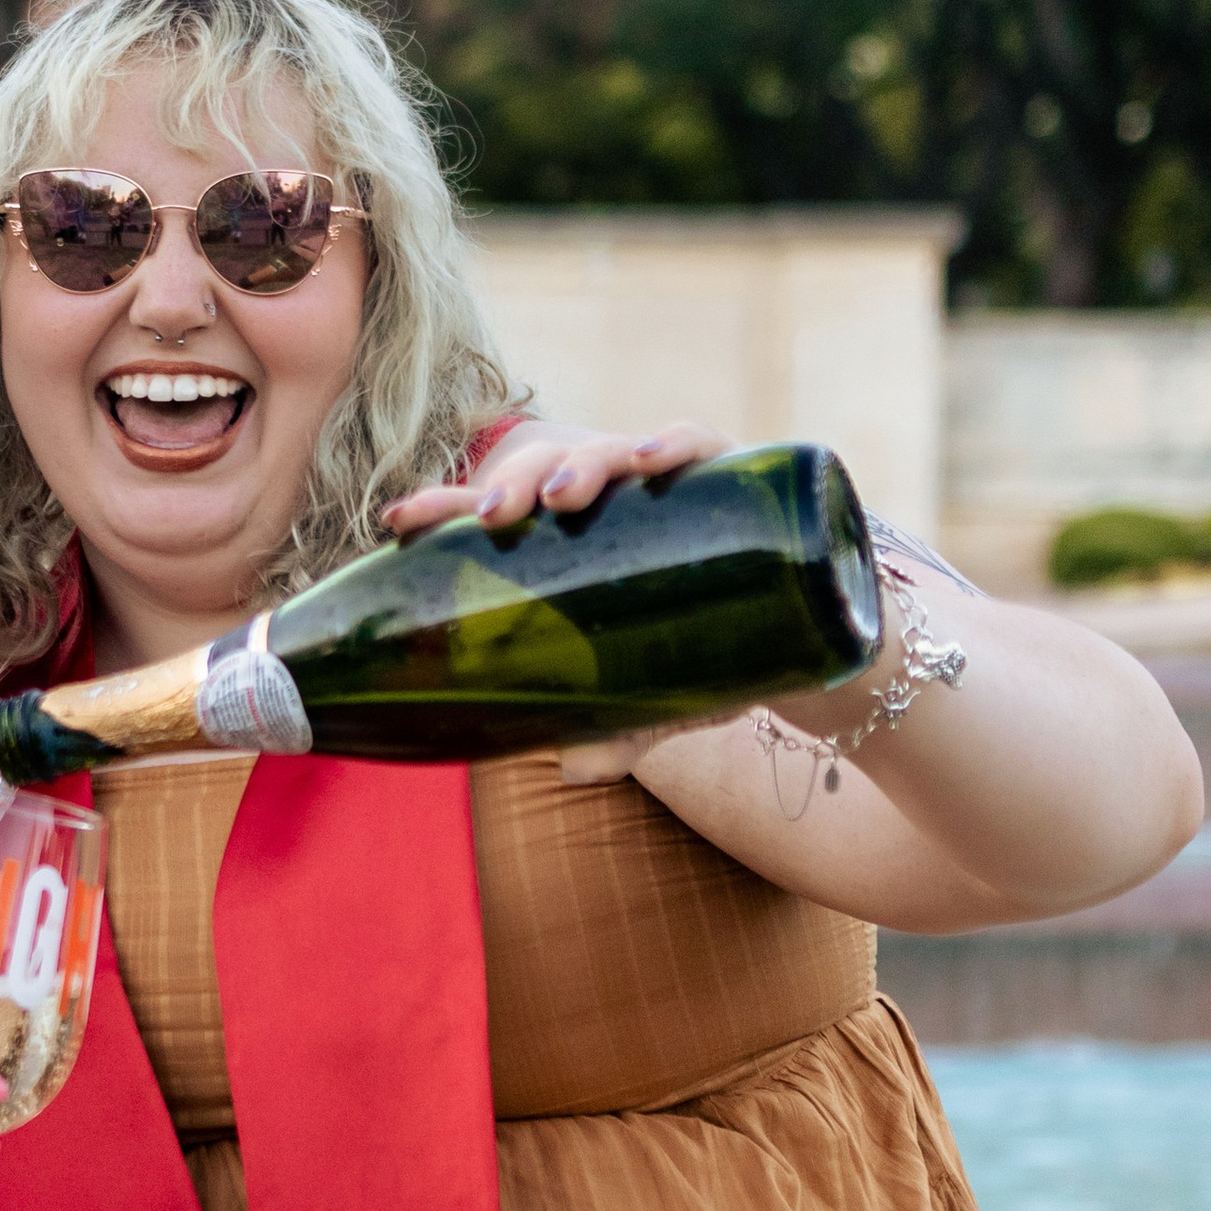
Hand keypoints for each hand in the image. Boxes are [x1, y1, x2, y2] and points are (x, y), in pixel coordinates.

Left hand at [385, 418, 734, 783]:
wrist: (813, 644)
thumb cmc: (711, 662)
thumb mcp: (658, 703)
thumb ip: (616, 732)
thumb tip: (574, 768)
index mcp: (573, 542)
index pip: (495, 514)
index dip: (444, 509)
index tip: (398, 523)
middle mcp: (612, 501)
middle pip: (545, 469)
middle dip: (515, 484)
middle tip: (497, 519)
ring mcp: (668, 483)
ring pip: (609, 450)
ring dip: (582, 465)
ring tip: (567, 497)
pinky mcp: (731, 473)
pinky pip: (697, 443)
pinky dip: (671, 444)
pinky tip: (650, 459)